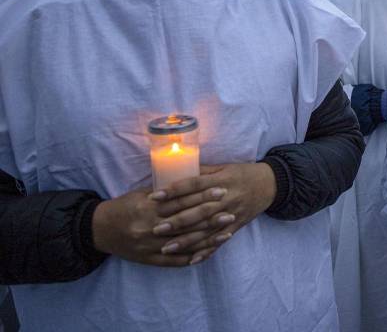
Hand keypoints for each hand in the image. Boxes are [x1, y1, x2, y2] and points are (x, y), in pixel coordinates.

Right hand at [90, 186, 225, 266]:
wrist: (99, 230)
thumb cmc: (124, 207)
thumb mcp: (141, 194)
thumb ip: (164, 191)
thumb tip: (191, 182)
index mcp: (148, 207)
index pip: (181, 200)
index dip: (202, 195)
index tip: (220, 189)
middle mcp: (150, 227)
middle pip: (186, 221)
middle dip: (210, 216)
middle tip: (230, 211)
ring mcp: (151, 246)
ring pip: (185, 243)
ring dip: (208, 238)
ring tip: (227, 232)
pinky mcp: (150, 259)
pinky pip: (175, 261)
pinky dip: (193, 257)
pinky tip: (210, 252)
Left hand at [148, 163, 276, 263]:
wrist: (270, 184)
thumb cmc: (243, 173)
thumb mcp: (223, 167)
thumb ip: (201, 172)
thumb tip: (176, 172)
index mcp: (221, 180)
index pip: (194, 185)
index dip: (174, 190)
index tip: (154, 196)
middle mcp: (226, 198)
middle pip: (198, 210)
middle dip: (175, 220)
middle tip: (155, 228)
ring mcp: (232, 214)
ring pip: (206, 230)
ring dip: (186, 241)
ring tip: (166, 248)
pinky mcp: (236, 227)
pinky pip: (219, 241)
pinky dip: (206, 251)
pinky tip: (191, 260)